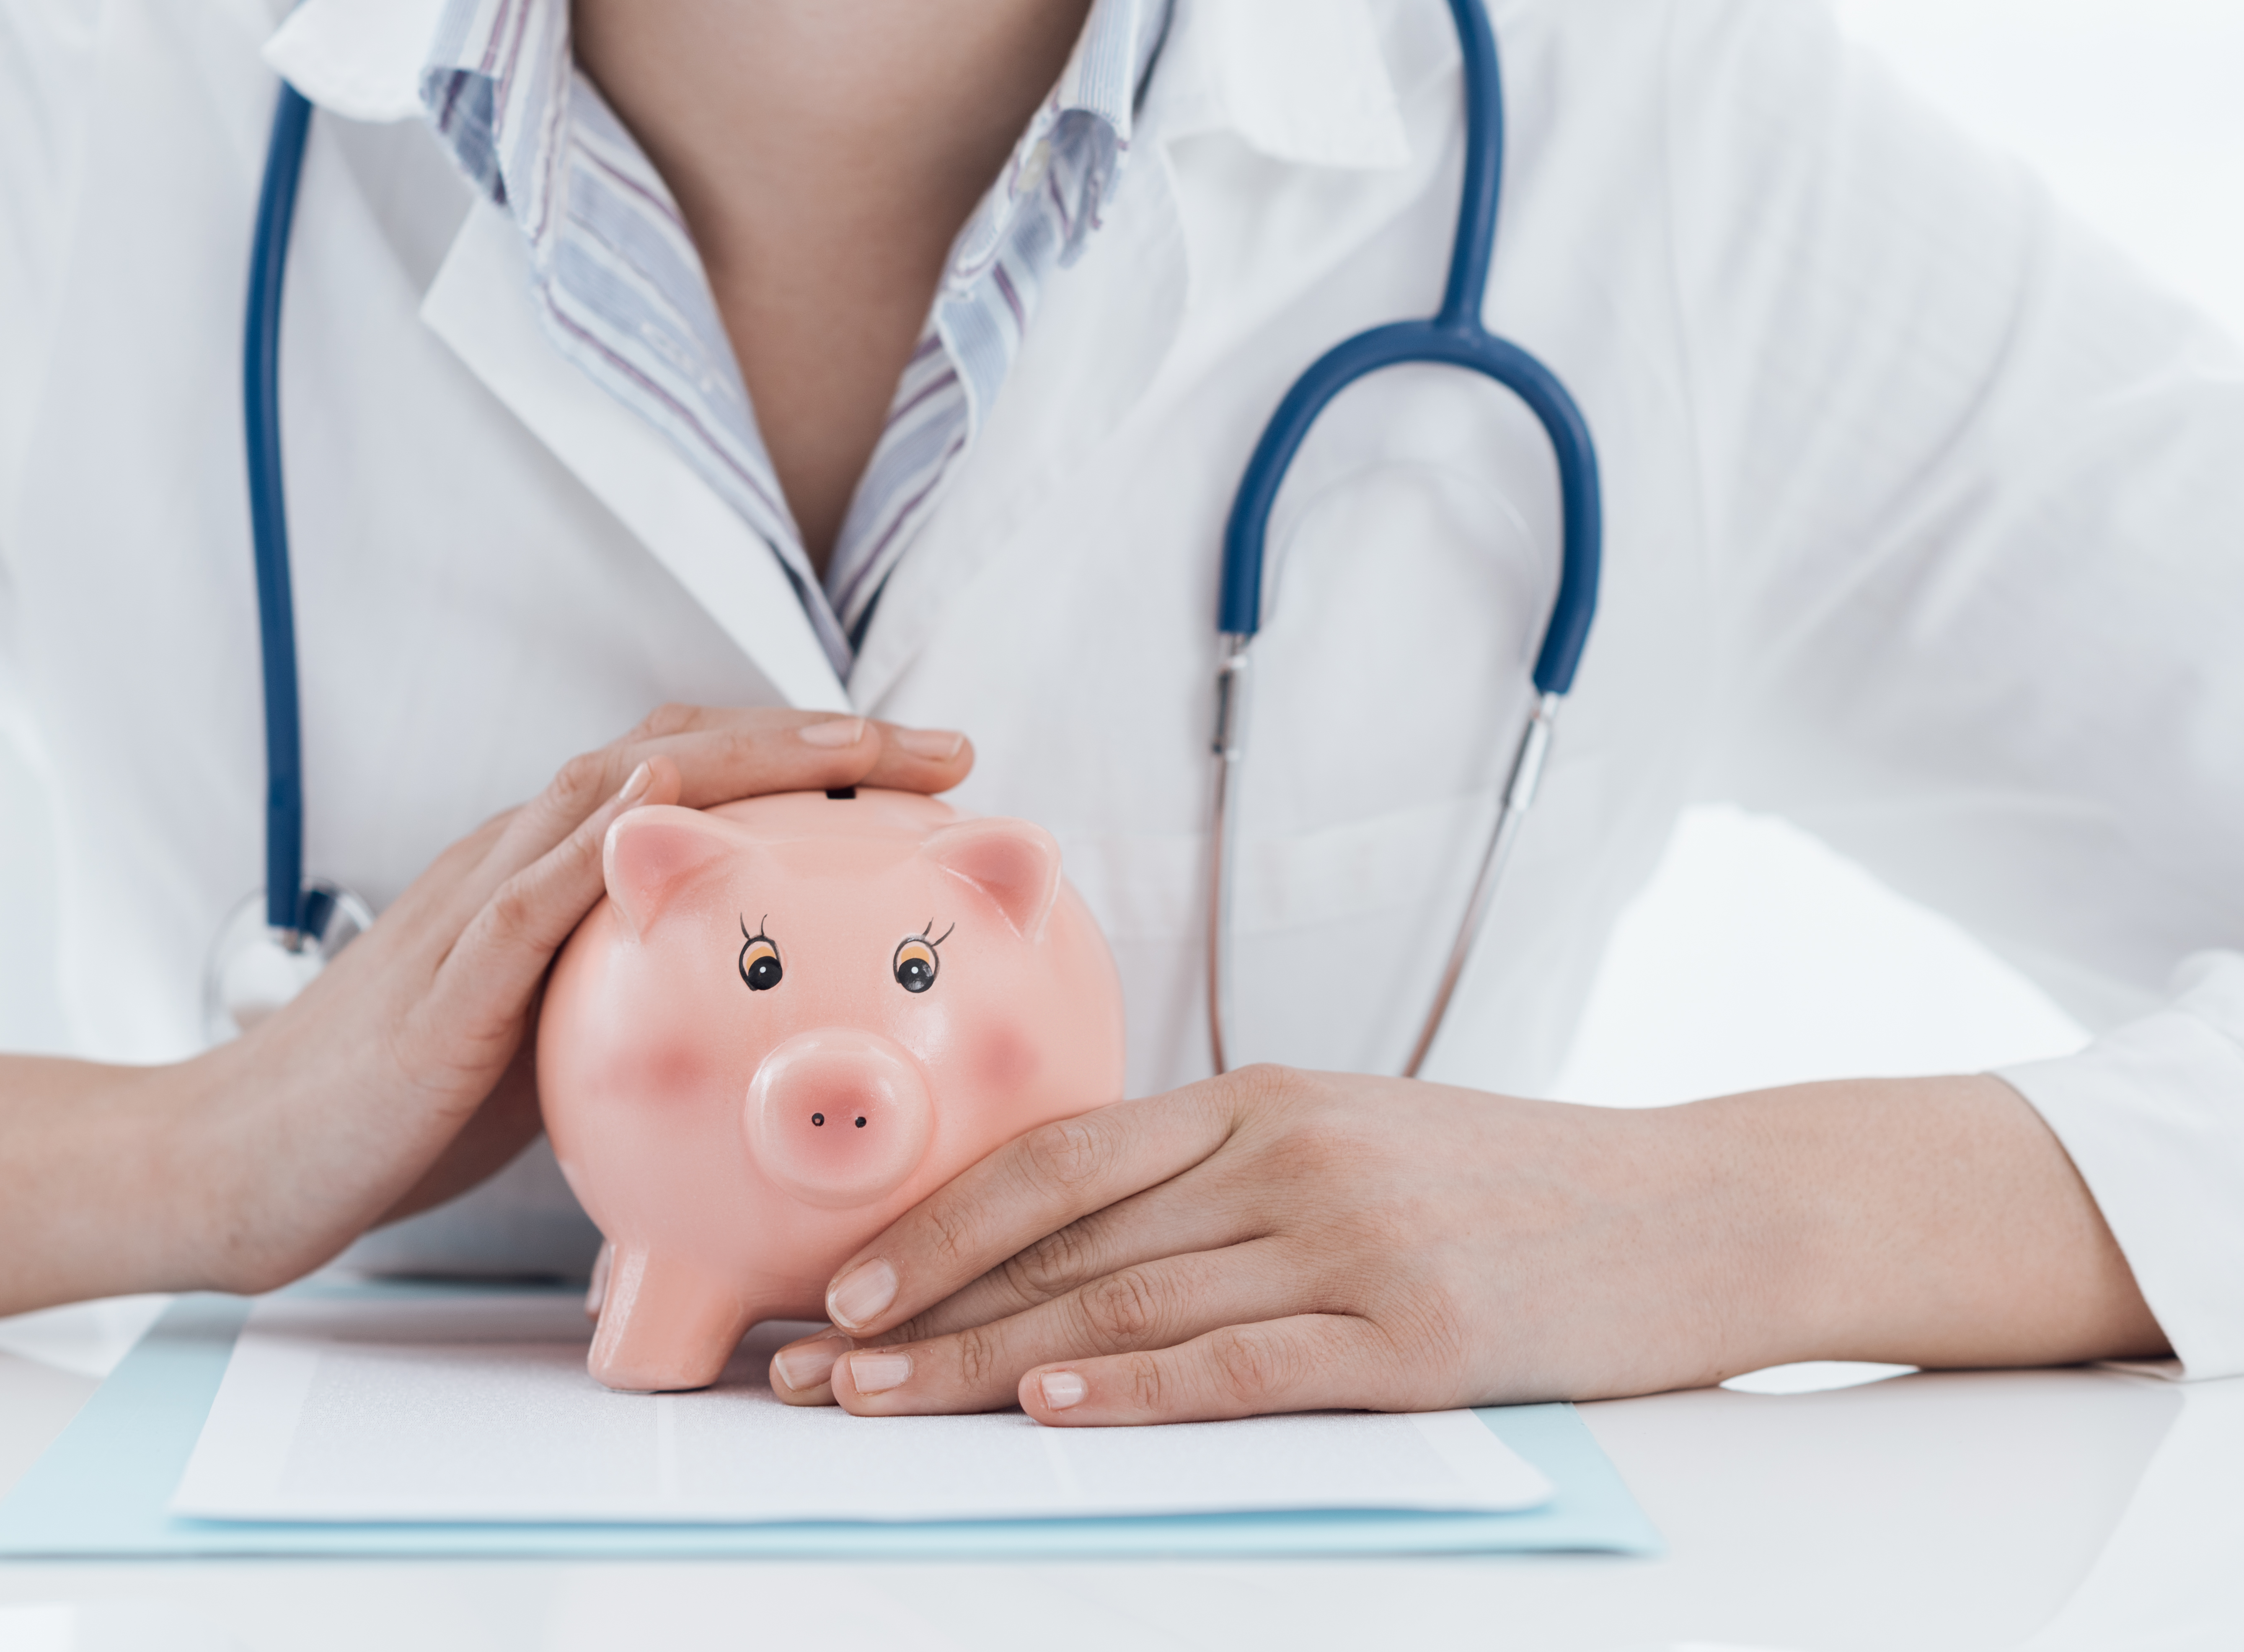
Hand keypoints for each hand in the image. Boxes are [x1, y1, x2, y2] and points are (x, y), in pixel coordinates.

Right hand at [189, 704, 973, 1288]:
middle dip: (814, 737)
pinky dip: (602, 837)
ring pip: (612, 791)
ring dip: (743, 757)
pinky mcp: (444, 985)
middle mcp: (516, 865)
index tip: (924, 768)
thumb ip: (621, 1014)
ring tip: (854, 742)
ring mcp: (474, 913)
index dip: (801, 758)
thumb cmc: (396, 1113)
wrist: (244, 1160)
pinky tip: (667, 798)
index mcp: (544, 879)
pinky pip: (528, 893)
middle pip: (677, 756)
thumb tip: (737, 1033)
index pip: (688, 781)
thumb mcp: (544, 1049)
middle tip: (944, 746)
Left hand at [766, 1068, 2167, 1423]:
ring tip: (875, 1403)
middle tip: (808, 1366)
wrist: (1703, 1206)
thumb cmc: (1513, 1186)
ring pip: (1123, 1303)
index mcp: (1261, 1102)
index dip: (931, 1224)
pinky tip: (1048, 1409)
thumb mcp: (1355, 1140)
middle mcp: (1288, 1156)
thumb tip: (1079, 1244)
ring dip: (982, 1362)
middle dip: (916, 1309)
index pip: (1055, 1160)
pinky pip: (1243, 1361)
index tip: (834, 1284)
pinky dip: (1136, 1388)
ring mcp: (1354, 1242)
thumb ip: (1223, 1178)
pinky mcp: (1419, 1336)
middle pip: (1063, 1240)